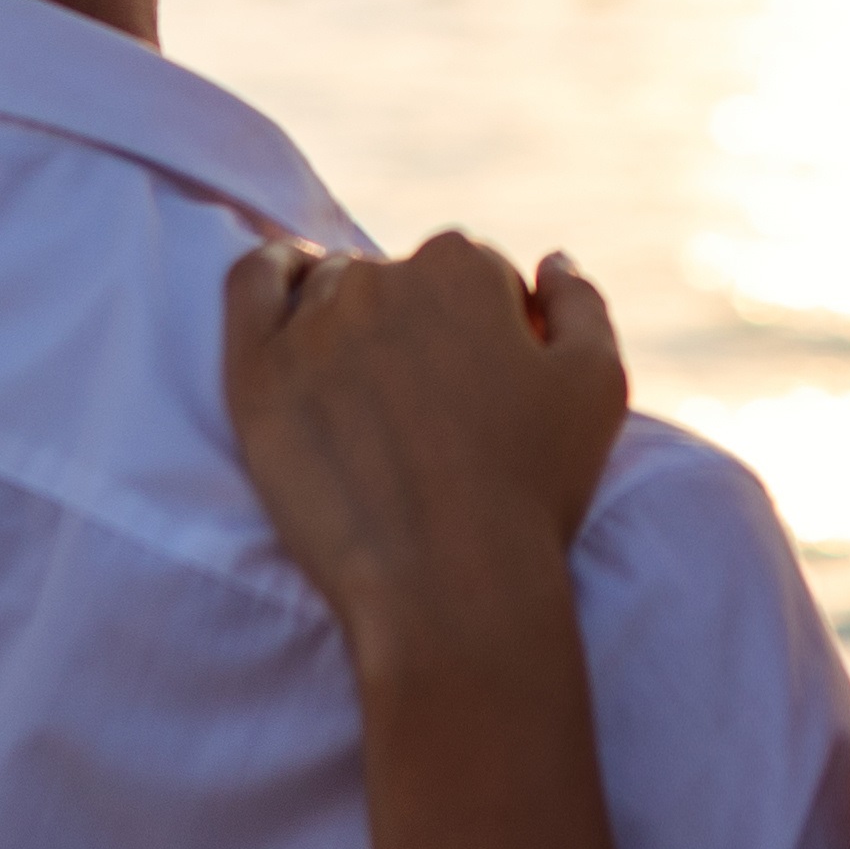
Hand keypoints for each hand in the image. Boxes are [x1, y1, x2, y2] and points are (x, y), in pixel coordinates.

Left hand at [223, 230, 631, 674]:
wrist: (450, 588)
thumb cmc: (533, 490)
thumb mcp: (598, 383)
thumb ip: (581, 301)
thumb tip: (548, 260)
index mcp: (466, 269)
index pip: (474, 272)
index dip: (488, 327)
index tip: (488, 386)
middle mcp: (384, 278)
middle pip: (401, 279)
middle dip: (420, 326)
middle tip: (431, 410)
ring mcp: (313, 324)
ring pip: (333, 289)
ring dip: (354, 320)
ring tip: (373, 397)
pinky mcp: (257, 372)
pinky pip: (251, 286)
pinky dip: (273, 274)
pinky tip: (290, 286)